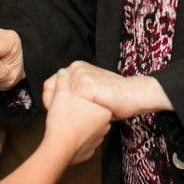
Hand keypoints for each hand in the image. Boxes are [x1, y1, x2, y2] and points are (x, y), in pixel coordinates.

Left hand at [42, 61, 171, 119]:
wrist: (132, 95)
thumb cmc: (112, 97)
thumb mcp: (88, 91)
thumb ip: (72, 90)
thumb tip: (54, 101)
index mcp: (76, 67)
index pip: (50, 85)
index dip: (52, 101)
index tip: (61, 111)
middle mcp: (75, 68)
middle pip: (51, 92)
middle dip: (56, 107)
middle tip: (71, 116)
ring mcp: (79, 75)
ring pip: (59, 100)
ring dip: (66, 111)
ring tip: (82, 115)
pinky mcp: (84, 85)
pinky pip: (71, 104)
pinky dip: (77, 113)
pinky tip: (89, 113)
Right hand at [42, 69, 110, 163]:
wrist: (58, 148)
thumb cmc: (62, 121)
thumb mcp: (62, 95)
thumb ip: (63, 81)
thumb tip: (63, 73)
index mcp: (103, 111)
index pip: (93, 99)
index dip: (79, 98)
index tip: (70, 101)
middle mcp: (105, 126)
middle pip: (90, 113)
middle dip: (79, 110)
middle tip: (66, 110)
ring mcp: (98, 139)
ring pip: (87, 126)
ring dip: (78, 124)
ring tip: (65, 122)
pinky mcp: (89, 150)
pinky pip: (84, 139)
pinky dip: (77, 136)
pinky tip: (68, 133)